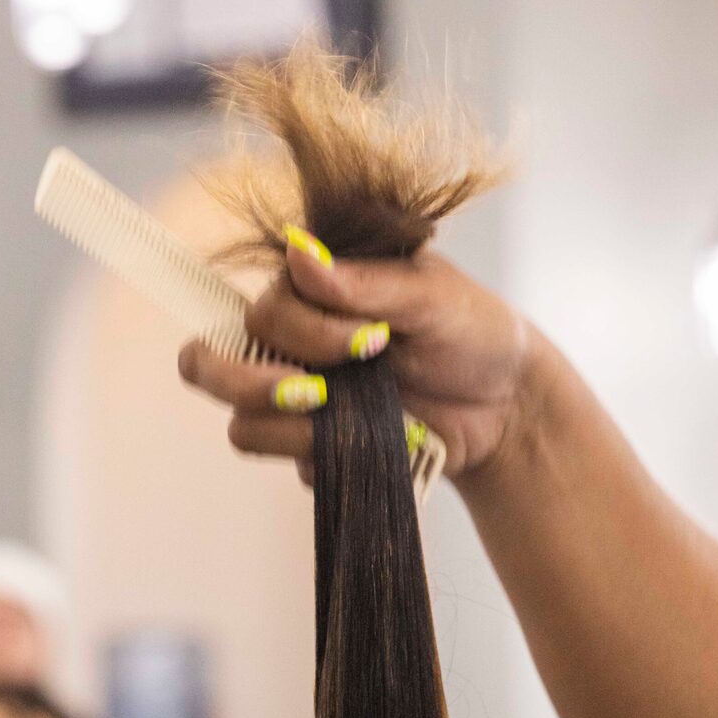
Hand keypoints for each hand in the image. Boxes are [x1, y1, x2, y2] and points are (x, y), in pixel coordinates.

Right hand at [177, 236, 536, 481]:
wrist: (507, 405)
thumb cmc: (474, 333)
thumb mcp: (431, 295)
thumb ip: (363, 283)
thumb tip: (298, 254)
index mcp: (312, 293)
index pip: (258, 312)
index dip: (301, 332)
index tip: (370, 342)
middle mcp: (292, 345)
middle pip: (210, 366)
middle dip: (255, 383)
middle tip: (318, 393)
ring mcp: (300, 400)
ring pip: (242, 425)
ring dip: (288, 427)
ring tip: (346, 418)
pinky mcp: (316, 449)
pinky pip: (287, 464)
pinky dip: (323, 458)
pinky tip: (373, 444)